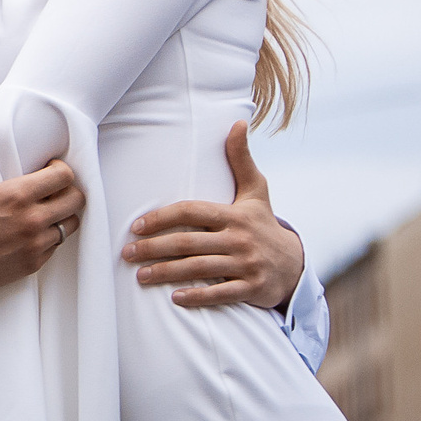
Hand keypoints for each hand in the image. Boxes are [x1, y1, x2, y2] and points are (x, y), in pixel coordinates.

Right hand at [0, 109, 83, 296]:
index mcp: (17, 195)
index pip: (64, 176)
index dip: (60, 168)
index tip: (48, 167)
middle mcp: (32, 220)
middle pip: (75, 200)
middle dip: (67, 190)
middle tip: (51, 188)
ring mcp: (35, 245)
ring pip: (69, 224)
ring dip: (61, 214)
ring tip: (45, 209)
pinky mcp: (33, 264)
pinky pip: (56, 246)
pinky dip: (49, 236)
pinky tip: (32, 230)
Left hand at [121, 121, 305, 308]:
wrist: (294, 264)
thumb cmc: (263, 223)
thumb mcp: (256, 190)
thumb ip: (240, 159)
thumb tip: (236, 122)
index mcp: (235, 215)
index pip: (192, 212)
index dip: (163, 218)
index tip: (137, 225)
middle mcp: (240, 239)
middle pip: (189, 243)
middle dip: (154, 248)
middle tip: (127, 252)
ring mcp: (246, 265)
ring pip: (199, 269)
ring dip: (166, 273)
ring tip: (139, 275)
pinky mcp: (251, 289)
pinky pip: (220, 294)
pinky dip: (197, 297)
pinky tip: (174, 298)